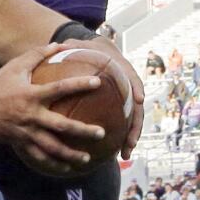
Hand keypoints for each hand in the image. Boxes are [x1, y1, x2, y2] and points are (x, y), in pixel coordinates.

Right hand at [0, 44, 104, 174]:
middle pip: (61, 126)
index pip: (60, 88)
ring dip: (70, 154)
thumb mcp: (16, 65)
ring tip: (87, 158)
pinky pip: (38, 156)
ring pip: (52, 147)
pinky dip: (53, 163)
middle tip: (101, 132)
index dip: (79, 84)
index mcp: (32, 94)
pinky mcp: (19, 143)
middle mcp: (31, 115)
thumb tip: (59, 44)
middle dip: (82, 130)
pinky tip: (67, 167)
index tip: (97, 82)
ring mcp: (25, 132)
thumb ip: (38, 55)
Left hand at [61, 37, 144, 157]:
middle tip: (131, 142)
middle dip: (136, 125)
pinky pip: (121, 125)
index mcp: (122, 70)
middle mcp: (128, 87)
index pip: (133, 78)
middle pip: (136, 108)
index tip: (138, 99)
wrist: (101, 52)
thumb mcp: (81, 45)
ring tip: (124, 155)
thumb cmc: (88, 50)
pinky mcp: (120, 109)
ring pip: (132, 121)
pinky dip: (118, 139)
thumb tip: (60, 46)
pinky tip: (112, 154)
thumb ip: (72, 46)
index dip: (137, 88)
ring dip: (130, 138)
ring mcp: (126, 100)